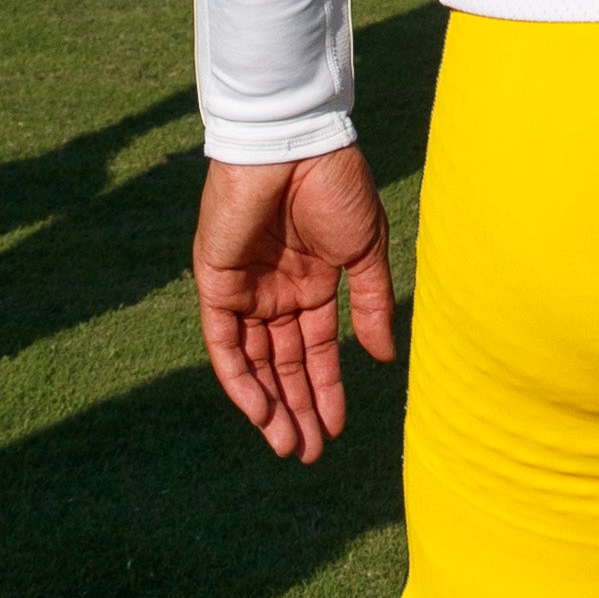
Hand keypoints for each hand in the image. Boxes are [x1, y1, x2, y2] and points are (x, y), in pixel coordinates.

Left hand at [193, 148, 395, 462]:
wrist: (295, 144)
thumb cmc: (335, 185)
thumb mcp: (365, 250)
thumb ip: (371, 304)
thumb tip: (382, 358)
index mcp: (312, 280)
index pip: (314, 348)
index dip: (325, 389)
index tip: (337, 429)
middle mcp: (276, 290)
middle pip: (282, 363)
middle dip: (296, 408)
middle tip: (308, 453)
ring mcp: (245, 288)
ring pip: (253, 361)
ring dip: (268, 404)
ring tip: (288, 444)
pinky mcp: (216, 282)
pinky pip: (224, 342)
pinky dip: (239, 379)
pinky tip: (261, 411)